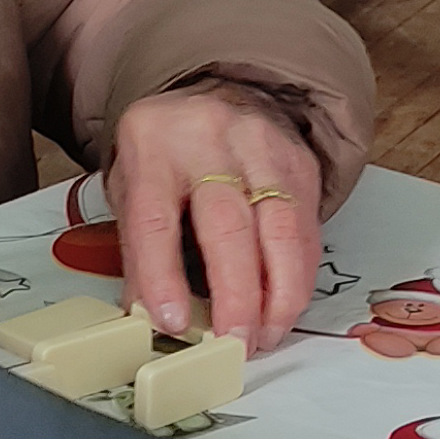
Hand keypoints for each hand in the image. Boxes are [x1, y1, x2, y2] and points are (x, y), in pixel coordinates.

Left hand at [106, 79, 325, 352]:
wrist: (218, 95)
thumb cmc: (169, 152)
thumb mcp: (133, 187)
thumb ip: (141, 250)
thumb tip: (152, 318)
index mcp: (153, 145)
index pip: (156, 218)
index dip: (163, 276)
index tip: (173, 323)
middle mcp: (209, 139)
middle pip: (227, 225)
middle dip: (236, 296)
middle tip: (235, 342)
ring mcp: (261, 147)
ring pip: (280, 229)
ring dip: (278, 294)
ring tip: (267, 334)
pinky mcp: (300, 163)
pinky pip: (306, 230)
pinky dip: (298, 276)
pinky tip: (285, 305)